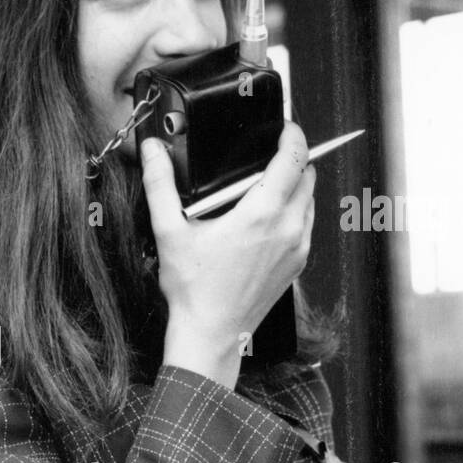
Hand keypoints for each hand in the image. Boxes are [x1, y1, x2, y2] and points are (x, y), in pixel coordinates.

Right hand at [140, 123, 314, 388]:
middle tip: (268, 156)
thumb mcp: (169, 232)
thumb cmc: (193, 291)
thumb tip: (152, 151)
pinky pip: (306, 225)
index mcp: (260, 214)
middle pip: (307, 176)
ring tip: (265, 188)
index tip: (285, 127)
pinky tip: (267, 220)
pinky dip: (294, 213)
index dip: (293, 136)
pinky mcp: (297, 264)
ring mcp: (297, 248)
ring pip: (310, 200)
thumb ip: (160, 185)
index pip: (293, 159)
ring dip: (295, 186)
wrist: (211, 335)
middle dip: (293, 159)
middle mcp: (287, 228)